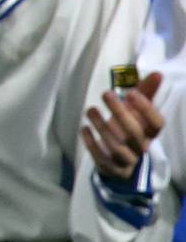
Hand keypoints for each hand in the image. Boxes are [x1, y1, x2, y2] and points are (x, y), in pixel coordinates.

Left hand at [82, 71, 166, 187]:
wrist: (120, 160)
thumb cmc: (129, 127)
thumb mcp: (137, 111)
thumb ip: (146, 92)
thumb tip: (157, 73)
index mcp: (151, 132)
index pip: (157, 123)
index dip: (147, 109)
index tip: (132, 92)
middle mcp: (142, 147)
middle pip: (134, 133)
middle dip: (120, 112)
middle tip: (106, 94)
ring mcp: (127, 160)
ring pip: (116, 146)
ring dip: (102, 126)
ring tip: (90, 109)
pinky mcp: (111, 168)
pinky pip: (101, 158)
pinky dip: (91, 143)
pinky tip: (84, 128)